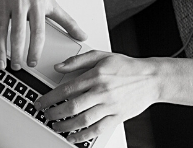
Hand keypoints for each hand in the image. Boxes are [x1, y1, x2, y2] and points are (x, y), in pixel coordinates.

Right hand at [0, 0, 86, 70]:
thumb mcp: (52, 1)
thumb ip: (67, 21)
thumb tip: (82, 35)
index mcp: (37, 5)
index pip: (37, 32)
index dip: (35, 49)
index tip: (33, 63)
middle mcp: (20, 3)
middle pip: (17, 33)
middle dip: (16, 53)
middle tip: (16, 68)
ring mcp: (4, 1)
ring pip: (0, 29)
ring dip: (0, 49)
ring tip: (1, 63)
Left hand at [35, 51, 161, 143]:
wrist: (151, 78)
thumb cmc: (127, 67)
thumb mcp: (102, 56)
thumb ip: (78, 60)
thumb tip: (58, 67)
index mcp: (95, 76)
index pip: (66, 89)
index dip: (50, 98)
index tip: (41, 102)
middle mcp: (102, 91)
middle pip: (72, 106)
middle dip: (54, 113)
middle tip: (46, 115)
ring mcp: (110, 106)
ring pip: (83, 120)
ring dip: (66, 126)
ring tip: (56, 126)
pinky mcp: (118, 116)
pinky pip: (98, 129)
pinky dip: (84, 136)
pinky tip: (74, 137)